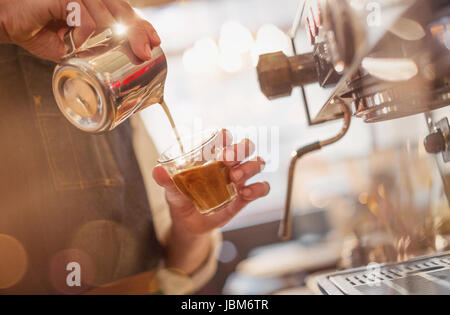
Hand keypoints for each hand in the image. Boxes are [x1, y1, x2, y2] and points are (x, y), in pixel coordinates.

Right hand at [0, 0, 159, 61]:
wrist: (9, 21)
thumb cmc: (40, 30)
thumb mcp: (75, 42)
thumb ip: (97, 45)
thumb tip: (125, 57)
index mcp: (95, 3)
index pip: (124, 11)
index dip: (141, 25)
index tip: (154, 41)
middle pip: (121, 10)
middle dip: (137, 32)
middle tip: (146, 52)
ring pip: (106, 13)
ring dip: (114, 35)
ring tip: (126, 51)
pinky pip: (83, 16)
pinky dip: (82, 33)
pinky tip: (75, 43)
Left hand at [153, 130, 269, 273]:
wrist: (189, 224)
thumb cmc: (182, 198)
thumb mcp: (172, 190)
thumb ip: (167, 180)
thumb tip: (158, 171)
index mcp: (211, 155)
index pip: (222, 138)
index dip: (224, 136)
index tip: (220, 140)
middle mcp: (229, 164)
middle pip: (245, 146)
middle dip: (240, 149)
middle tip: (227, 159)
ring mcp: (239, 179)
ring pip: (257, 163)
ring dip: (250, 166)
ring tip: (235, 177)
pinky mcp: (245, 196)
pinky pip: (261, 188)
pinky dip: (258, 188)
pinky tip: (245, 194)